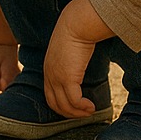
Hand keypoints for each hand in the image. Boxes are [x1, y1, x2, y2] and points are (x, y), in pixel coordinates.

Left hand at [44, 0, 113, 117]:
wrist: (76, 24)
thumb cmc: (76, 33)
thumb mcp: (69, 50)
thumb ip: (71, 60)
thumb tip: (81, 63)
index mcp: (48, 69)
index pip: (50, 95)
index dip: (62, 105)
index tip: (76, 108)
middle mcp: (49, 75)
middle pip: (55, 103)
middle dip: (69, 113)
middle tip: (84, 114)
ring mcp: (56, 77)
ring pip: (64, 105)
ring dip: (78, 112)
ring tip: (90, 111)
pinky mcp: (67, 78)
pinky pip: (74, 100)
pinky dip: (82, 107)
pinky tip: (92, 106)